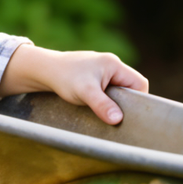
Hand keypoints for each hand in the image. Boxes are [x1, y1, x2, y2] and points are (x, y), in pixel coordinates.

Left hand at [0, 45, 148, 124]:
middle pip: (131, 87)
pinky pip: (109, 90)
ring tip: (105, 110)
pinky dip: (106, 99)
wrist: (43, 70)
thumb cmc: (63, 77)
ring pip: (120, 90)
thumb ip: (102, 105)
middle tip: (115, 114)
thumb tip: (118, 119)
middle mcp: (111, 64)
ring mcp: (102, 70)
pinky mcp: (94, 77)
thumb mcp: (84, 92)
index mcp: (114, 64)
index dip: (138, 100)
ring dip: (115, 102)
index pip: (140, 83)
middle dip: (126, 102)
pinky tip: (98, 107)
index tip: (128, 113)